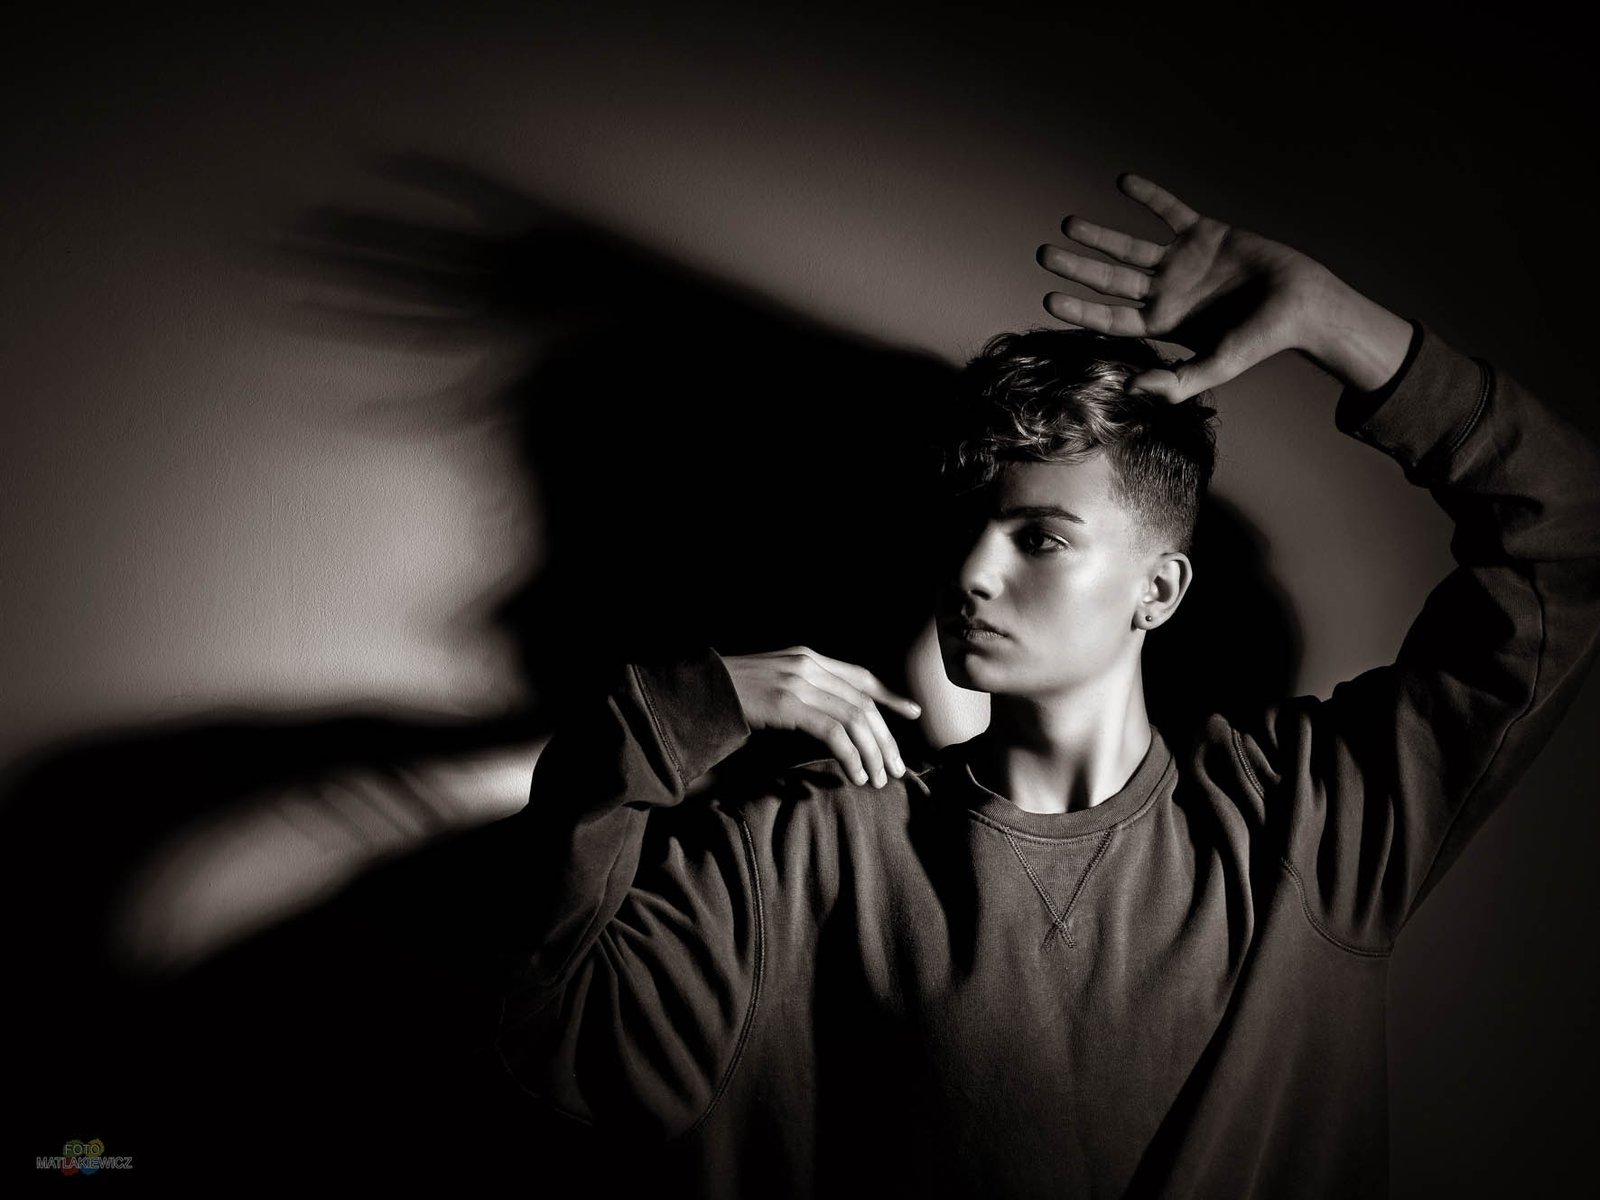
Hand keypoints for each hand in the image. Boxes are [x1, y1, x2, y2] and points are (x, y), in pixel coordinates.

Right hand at [720, 647, 921, 787]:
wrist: (697, 690)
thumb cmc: (732, 693)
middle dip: (885, 737)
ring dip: (872, 752)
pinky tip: (854, 774)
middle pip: (863, 702)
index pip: (861, 676)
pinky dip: (850, 755)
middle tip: (895, 766)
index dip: (890, 696)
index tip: (912, 713)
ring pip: (854, 718)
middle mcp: (808, 665)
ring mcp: (798, 682)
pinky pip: (833, 732)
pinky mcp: (787, 703)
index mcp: (808, 657)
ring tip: (877, 778)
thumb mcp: (774, 682)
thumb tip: (832, 714)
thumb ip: (803, 689)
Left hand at [1036, 173, 1332, 401]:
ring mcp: (1181, 262)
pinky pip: (1169, 211)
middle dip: (1077, 268)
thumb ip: (1176, 382)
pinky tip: (1123, 181)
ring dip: (1099, 235)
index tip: (1048, 299)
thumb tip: (1131, 391)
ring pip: (1130, 246)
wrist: (1303, 304)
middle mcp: (1164, 292)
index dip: (1079, 309)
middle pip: (1110, 279)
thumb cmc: (1261, 340)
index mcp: (1162, 324)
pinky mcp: (1204, 233)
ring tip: (1069, 224)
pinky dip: (1149, 196)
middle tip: (1044, 255)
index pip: (1110, 318)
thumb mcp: (1217, 366)